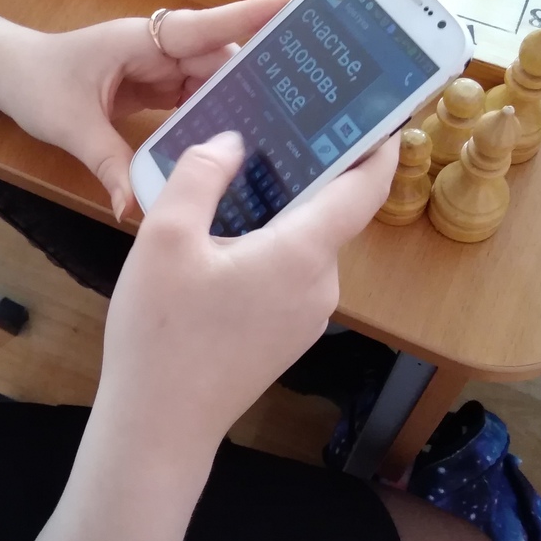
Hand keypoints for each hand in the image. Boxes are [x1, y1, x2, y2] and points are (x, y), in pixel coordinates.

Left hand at [0, 0, 288, 219]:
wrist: (8, 74)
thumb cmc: (35, 82)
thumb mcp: (71, 125)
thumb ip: (108, 164)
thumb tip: (133, 209)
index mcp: (143, 39)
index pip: (207, 26)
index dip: (252, 17)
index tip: (296, 5)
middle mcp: (158, 48)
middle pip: (220, 60)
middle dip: (258, 78)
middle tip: (307, 102)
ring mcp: (159, 67)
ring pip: (212, 83)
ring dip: (239, 104)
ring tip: (282, 129)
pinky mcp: (156, 87)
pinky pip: (194, 100)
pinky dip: (212, 119)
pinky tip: (234, 145)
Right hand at [93, 130, 400, 458]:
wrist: (159, 427)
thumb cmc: (162, 333)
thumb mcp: (165, 239)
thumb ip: (201, 176)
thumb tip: (233, 143)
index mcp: (302, 254)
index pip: (362, 190)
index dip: (377, 148)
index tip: (382, 113)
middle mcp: (320, 285)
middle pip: (327, 213)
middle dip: (306, 172)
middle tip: (275, 129)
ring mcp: (307, 316)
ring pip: (303, 245)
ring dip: (280, 212)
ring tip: (236, 179)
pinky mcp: (286, 337)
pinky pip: (288, 274)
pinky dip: (269, 247)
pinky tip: (224, 240)